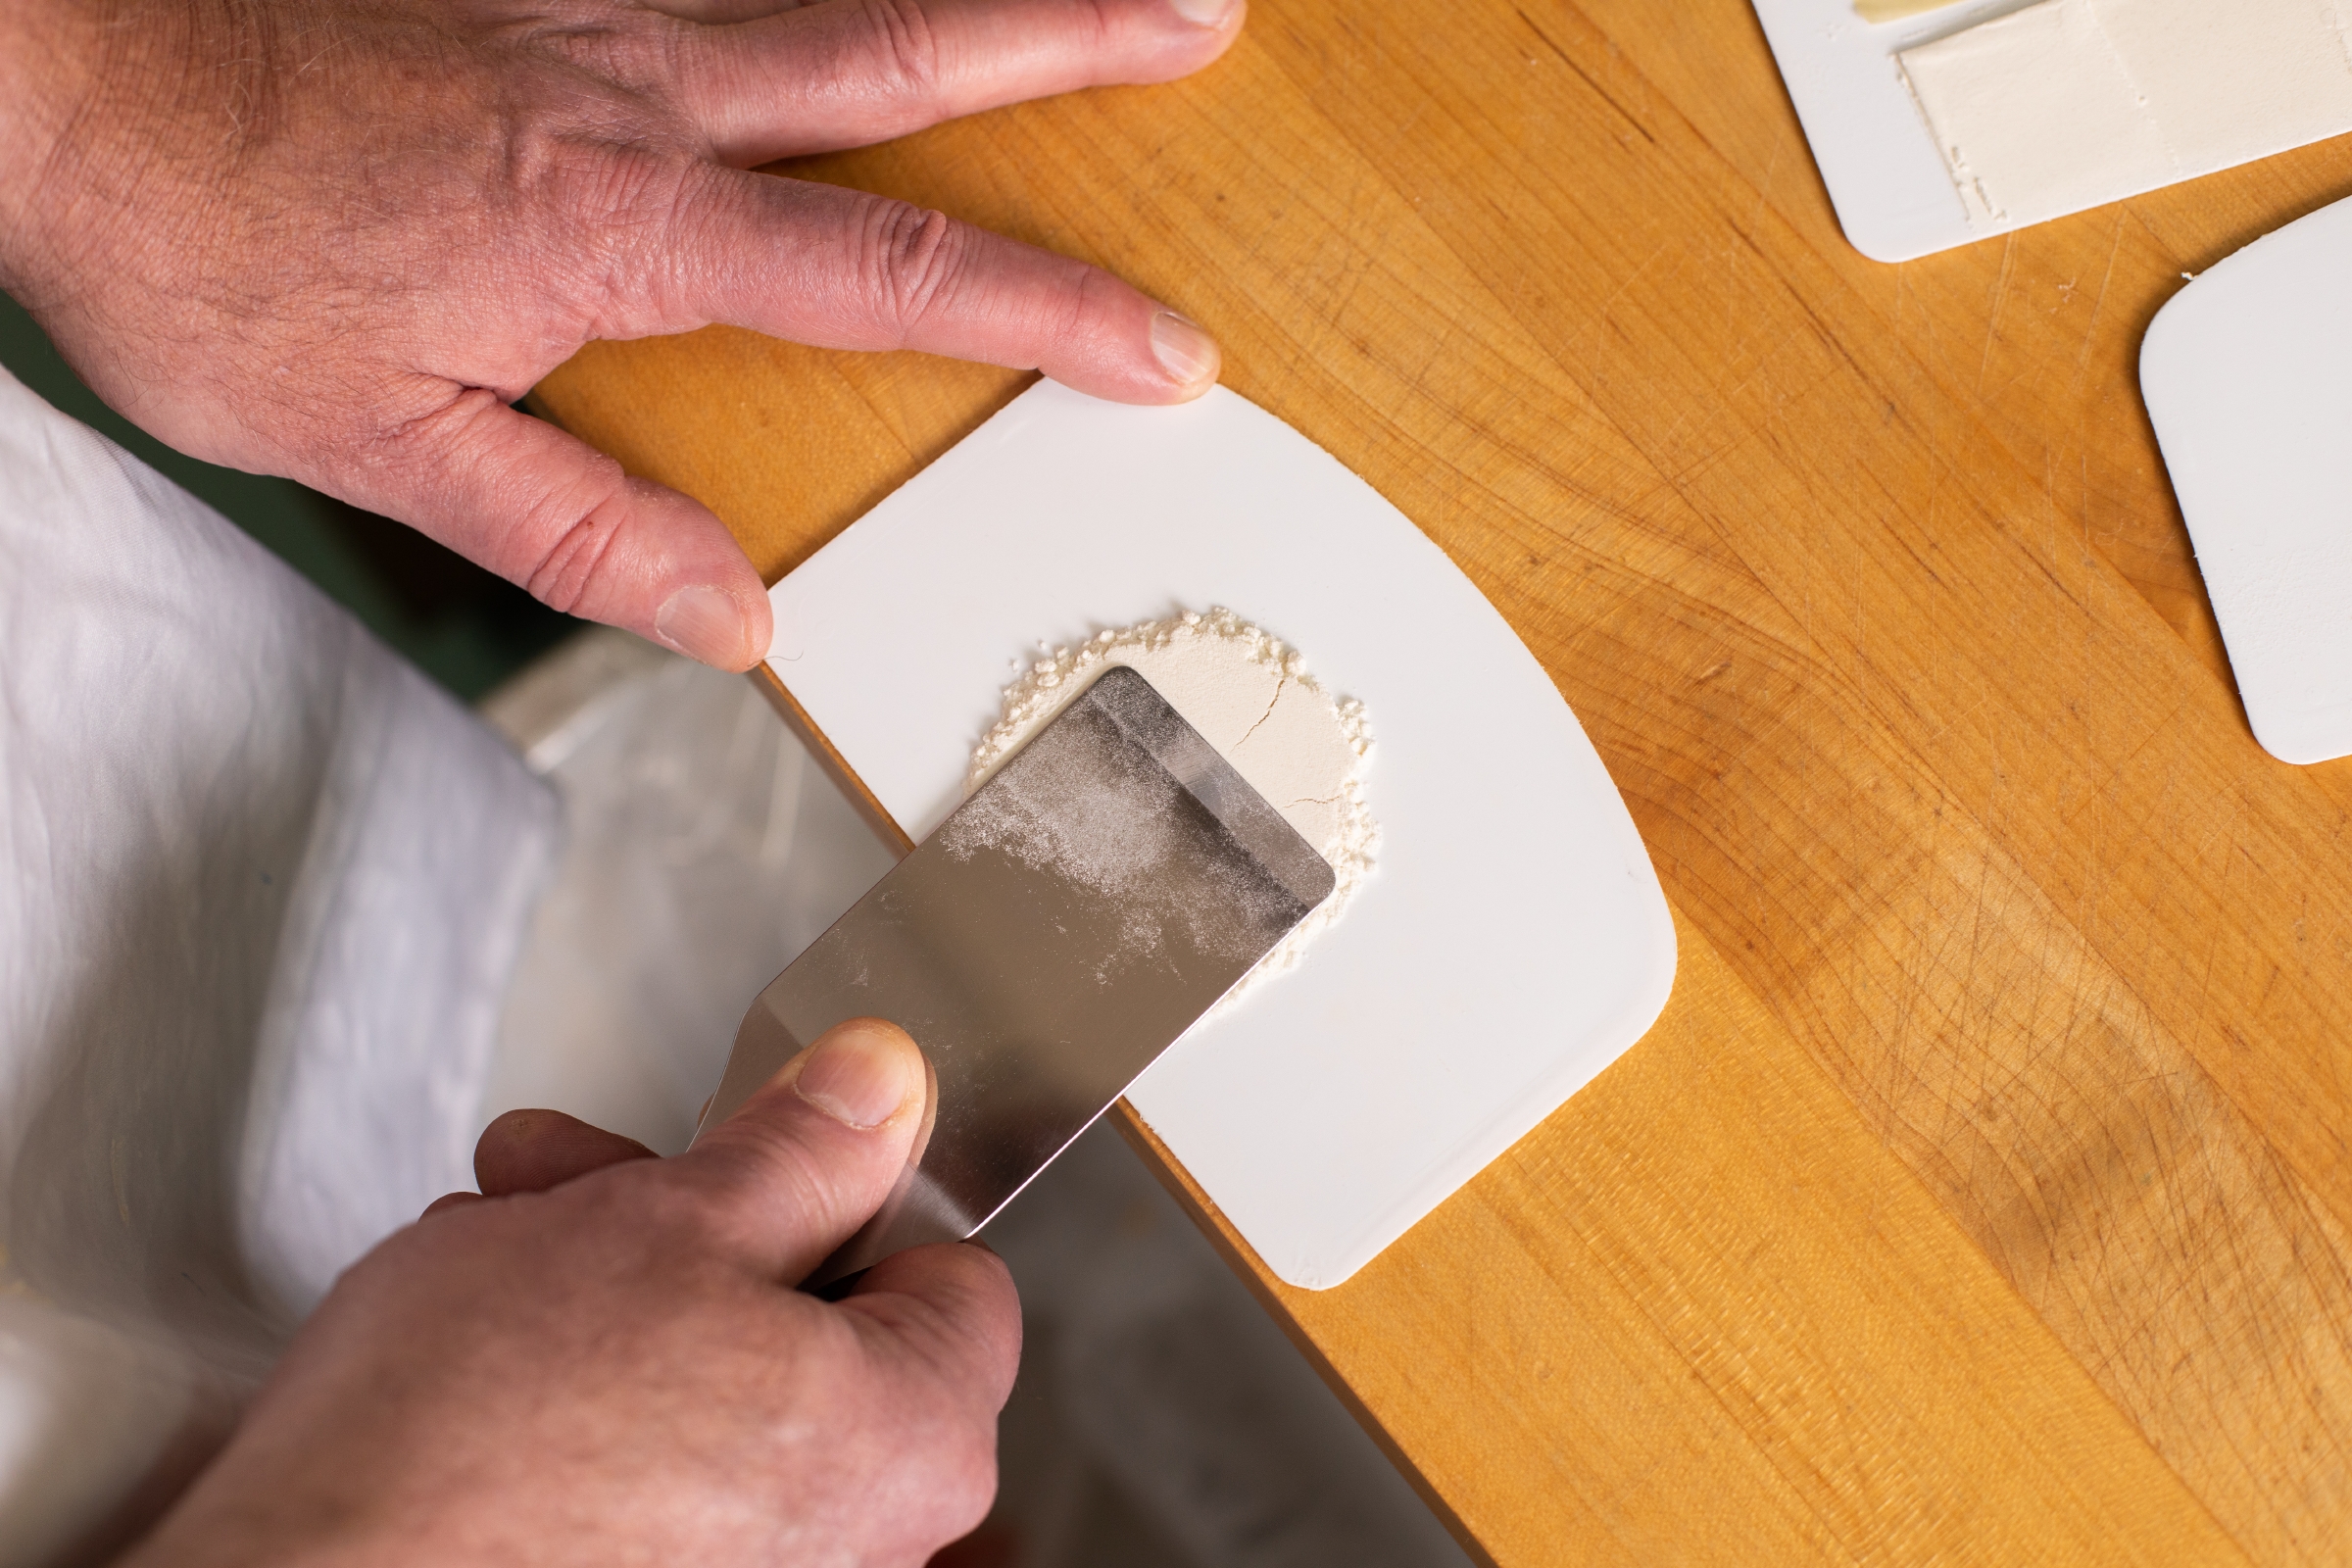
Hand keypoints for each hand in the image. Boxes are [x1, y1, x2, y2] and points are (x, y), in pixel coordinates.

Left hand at [0, 0, 1238, 669]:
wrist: (45, 63)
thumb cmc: (194, 248)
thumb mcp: (369, 440)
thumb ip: (567, 529)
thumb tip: (729, 614)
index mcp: (616, 222)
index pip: (886, 270)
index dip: (1046, 312)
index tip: (1166, 349)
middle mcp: (632, 89)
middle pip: (903, 52)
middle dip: (1073, 38)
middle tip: (1206, 23)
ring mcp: (590, 7)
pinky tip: (879, 5)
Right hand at [121, 1019, 1020, 1566]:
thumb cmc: (480, 1441)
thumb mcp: (669, 1222)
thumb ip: (802, 1150)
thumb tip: (881, 1088)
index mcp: (914, 1440)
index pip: (953, 1274)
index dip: (852, 1187)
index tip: (761, 1147)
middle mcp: (861, 1543)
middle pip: (812, 1314)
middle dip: (684, 1215)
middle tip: (583, 1172)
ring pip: (711, 1374)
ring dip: (607, 1279)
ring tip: (495, 1237)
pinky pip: (648, 1463)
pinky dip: (579, 1387)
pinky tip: (478, 1332)